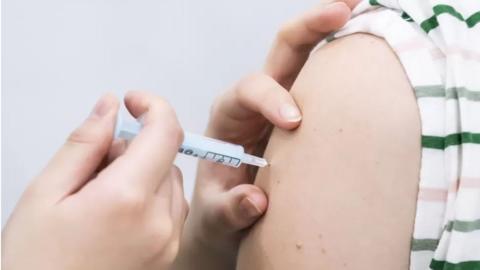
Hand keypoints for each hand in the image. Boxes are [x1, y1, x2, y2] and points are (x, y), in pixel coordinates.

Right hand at [2, 92, 187, 269]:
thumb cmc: (34, 263)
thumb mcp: (45, 194)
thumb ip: (84, 144)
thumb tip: (109, 107)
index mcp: (127, 200)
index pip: (165, 133)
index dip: (153, 106)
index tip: (133, 101)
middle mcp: (159, 222)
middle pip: (167, 158)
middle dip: (137, 148)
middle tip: (95, 167)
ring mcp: (168, 243)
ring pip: (170, 183)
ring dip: (144, 174)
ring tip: (100, 197)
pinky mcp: (168, 256)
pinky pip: (171, 209)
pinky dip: (150, 198)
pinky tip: (116, 215)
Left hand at [172, 2, 352, 268]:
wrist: (229, 219)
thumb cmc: (219, 212)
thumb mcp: (215, 218)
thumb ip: (228, 210)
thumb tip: (256, 201)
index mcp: (228, 117)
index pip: (248, 91)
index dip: (271, 98)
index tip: (295, 121)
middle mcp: (257, 101)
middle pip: (282, 51)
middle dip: (309, 27)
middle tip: (344, 9)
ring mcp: (285, 102)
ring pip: (308, 55)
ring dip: (334, 29)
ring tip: (364, 9)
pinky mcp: (308, 113)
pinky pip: (326, 79)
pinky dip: (347, 58)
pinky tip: (371, 47)